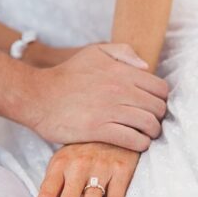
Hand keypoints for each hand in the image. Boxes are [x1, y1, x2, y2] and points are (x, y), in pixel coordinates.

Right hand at [25, 43, 168, 151]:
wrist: (37, 96)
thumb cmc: (65, 76)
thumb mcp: (93, 52)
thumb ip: (122, 52)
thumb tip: (145, 66)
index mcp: (121, 72)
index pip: (161, 89)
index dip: (160, 99)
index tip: (151, 106)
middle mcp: (119, 90)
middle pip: (158, 108)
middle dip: (157, 117)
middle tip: (148, 123)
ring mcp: (110, 110)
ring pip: (149, 125)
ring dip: (151, 133)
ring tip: (143, 135)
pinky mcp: (99, 129)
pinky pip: (134, 140)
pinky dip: (140, 144)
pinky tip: (135, 143)